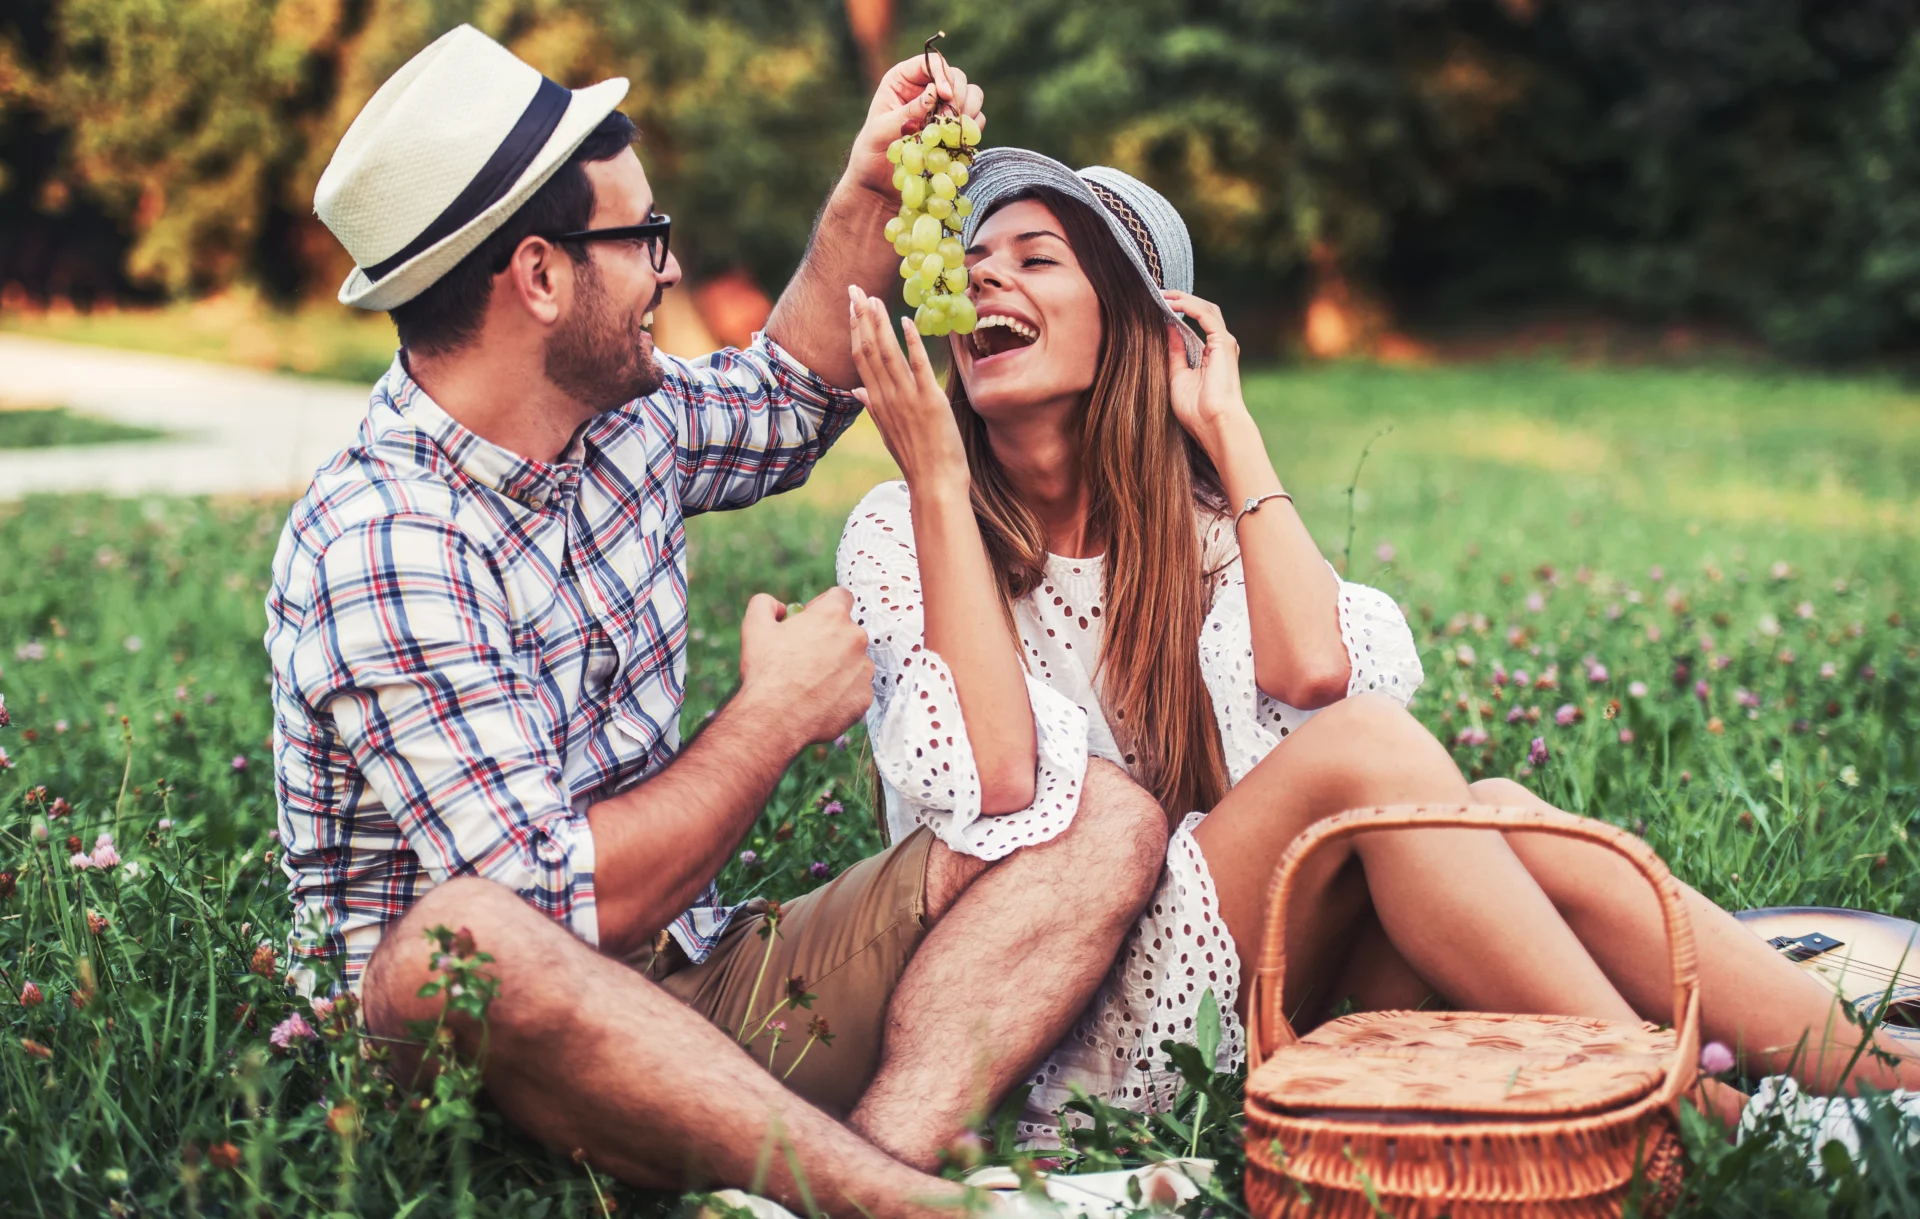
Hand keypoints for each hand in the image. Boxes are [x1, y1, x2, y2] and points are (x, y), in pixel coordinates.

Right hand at [738, 588, 873, 749]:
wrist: (775, 719)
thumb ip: (765, 604)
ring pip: (853, 662)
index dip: (823, 606)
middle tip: (804, 657)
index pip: (840, 597)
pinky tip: (819, 700)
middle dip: (829, 640)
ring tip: (810, 683)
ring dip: (838, 667)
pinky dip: (841, 693)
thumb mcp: (754, 627)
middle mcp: (856, 639)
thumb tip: (780, 607)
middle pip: (847, 631)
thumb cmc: (765, 671)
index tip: (809, 622)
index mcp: (833, 616)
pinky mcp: (865, 697)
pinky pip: (855, 689)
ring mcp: (864, 670)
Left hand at [842, 51, 985, 200]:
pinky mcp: (953, 128)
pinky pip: (975, 119)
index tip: (946, 96)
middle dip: (959, 95)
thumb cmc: (871, 153)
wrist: (879, 183)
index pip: (931, 62)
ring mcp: (942, 108)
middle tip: (953, 119)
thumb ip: (907, 111)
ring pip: (971, 94)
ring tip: (956, 129)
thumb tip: (934, 91)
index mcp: (903, 79)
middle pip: (956, 76)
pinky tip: (959, 141)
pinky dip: (972, 128)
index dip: (943, 74)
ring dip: (970, 109)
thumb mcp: (882, 130)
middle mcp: (925, 88)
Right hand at [848, 286, 969, 496]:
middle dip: (861, 318)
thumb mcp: (889, 432)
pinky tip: (906, 321)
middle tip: (855, 290)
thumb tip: (857, 392)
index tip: (852, 307)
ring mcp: (907, 399)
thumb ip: (873, 407)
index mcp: (877, 403)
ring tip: (874, 299)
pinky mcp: (929, 401)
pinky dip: (912, 343)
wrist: (934, 483)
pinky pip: (919, 366)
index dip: (855, 330)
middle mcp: (887, 398)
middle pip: (869, 351)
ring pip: (888, 354)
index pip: (860, 359)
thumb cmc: (915, 458)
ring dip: (880, 324)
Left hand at [1163, 290, 1250, 451]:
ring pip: (1205, 308)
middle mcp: (1220, 346)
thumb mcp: (1176, 376)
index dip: (1178, 311)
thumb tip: (1166, 328)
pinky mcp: (1223, 342)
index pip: (1195, 324)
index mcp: (1211, 354)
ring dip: (1183, 299)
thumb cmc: (1196, 411)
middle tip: (1158, 294)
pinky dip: (1188, 306)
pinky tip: (1171, 303)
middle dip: (1181, 300)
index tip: (1157, 305)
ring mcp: (1223, 343)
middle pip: (1203, 311)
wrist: (1214, 424)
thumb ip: (1174, 351)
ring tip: (1162, 294)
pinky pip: (1205, 315)